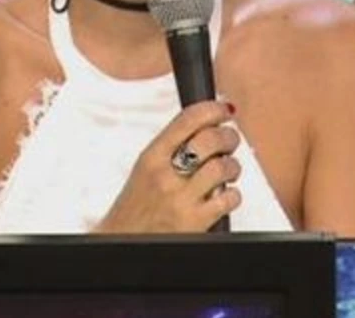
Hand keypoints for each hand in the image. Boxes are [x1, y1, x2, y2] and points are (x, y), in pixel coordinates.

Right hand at [96, 100, 242, 232]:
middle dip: (229, 137)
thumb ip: (172, 146)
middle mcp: (165, 176)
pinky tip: (224, 196)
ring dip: (233, 167)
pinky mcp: (195, 222)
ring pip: (223, 167)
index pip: (188, 119)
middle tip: (230, 142)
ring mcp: (181, 199)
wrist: (121, 244)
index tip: (224, 111)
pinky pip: (229, 198)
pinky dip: (233, 195)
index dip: (214, 109)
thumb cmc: (136, 207)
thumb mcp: (145, 169)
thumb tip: (208, 122)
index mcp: (152, 158)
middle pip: (211, 139)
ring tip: (227, 172)